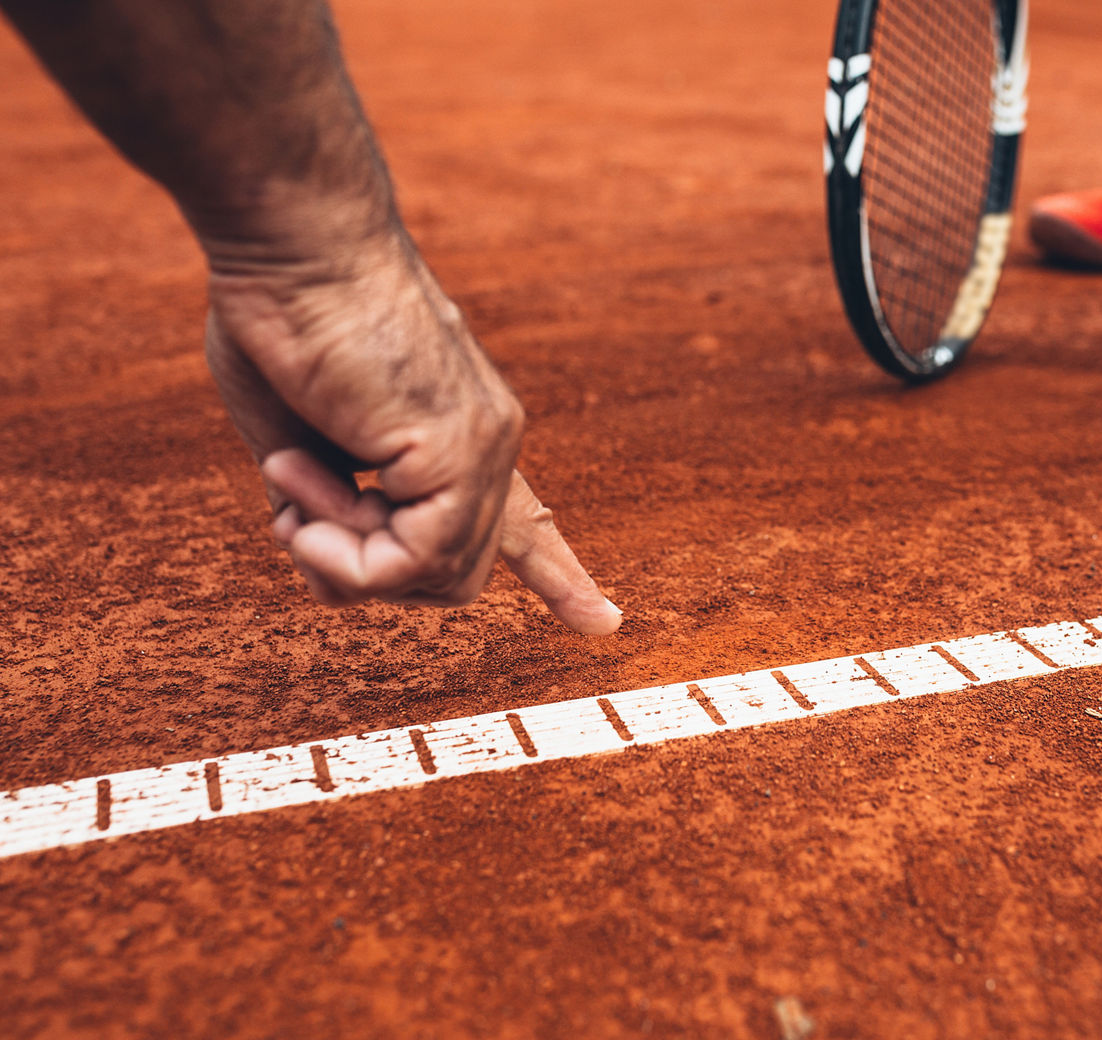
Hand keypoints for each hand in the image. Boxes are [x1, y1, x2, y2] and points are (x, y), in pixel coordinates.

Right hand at [202, 235, 621, 634]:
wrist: (292, 243)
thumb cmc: (281, 319)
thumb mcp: (302, 436)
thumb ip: (332, 501)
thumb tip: (334, 561)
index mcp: (459, 436)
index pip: (523, 522)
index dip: (557, 574)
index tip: (604, 623)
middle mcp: (488, 443)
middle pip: (449, 577)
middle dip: (361, 573)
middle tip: (299, 514)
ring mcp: (482, 447)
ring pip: (431, 579)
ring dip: (338, 556)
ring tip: (294, 478)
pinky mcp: (458, 448)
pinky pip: (412, 562)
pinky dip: (343, 552)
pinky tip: (305, 493)